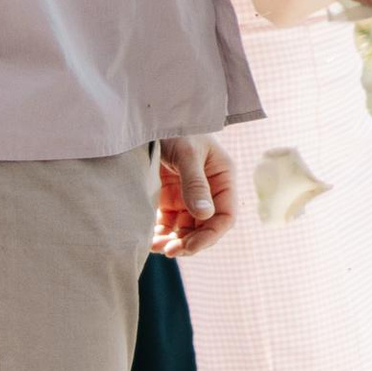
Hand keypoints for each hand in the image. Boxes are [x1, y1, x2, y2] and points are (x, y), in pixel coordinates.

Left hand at [152, 134, 234, 257]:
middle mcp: (208, 190)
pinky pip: (168, 223)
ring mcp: (188, 195)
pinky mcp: (168, 198)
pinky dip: (160, 234)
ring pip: (186, 229)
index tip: (188, 247)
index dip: (210, 235)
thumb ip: (194, 183)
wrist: (146, 119)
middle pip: (205, 227)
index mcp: (222, 178)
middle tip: (169, 251)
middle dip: (189, 242)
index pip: (225, 216)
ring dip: (174, 241)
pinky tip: (149, 239)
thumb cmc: (174, 128)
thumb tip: (204, 215)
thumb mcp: (186, 153)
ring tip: (156, 247)